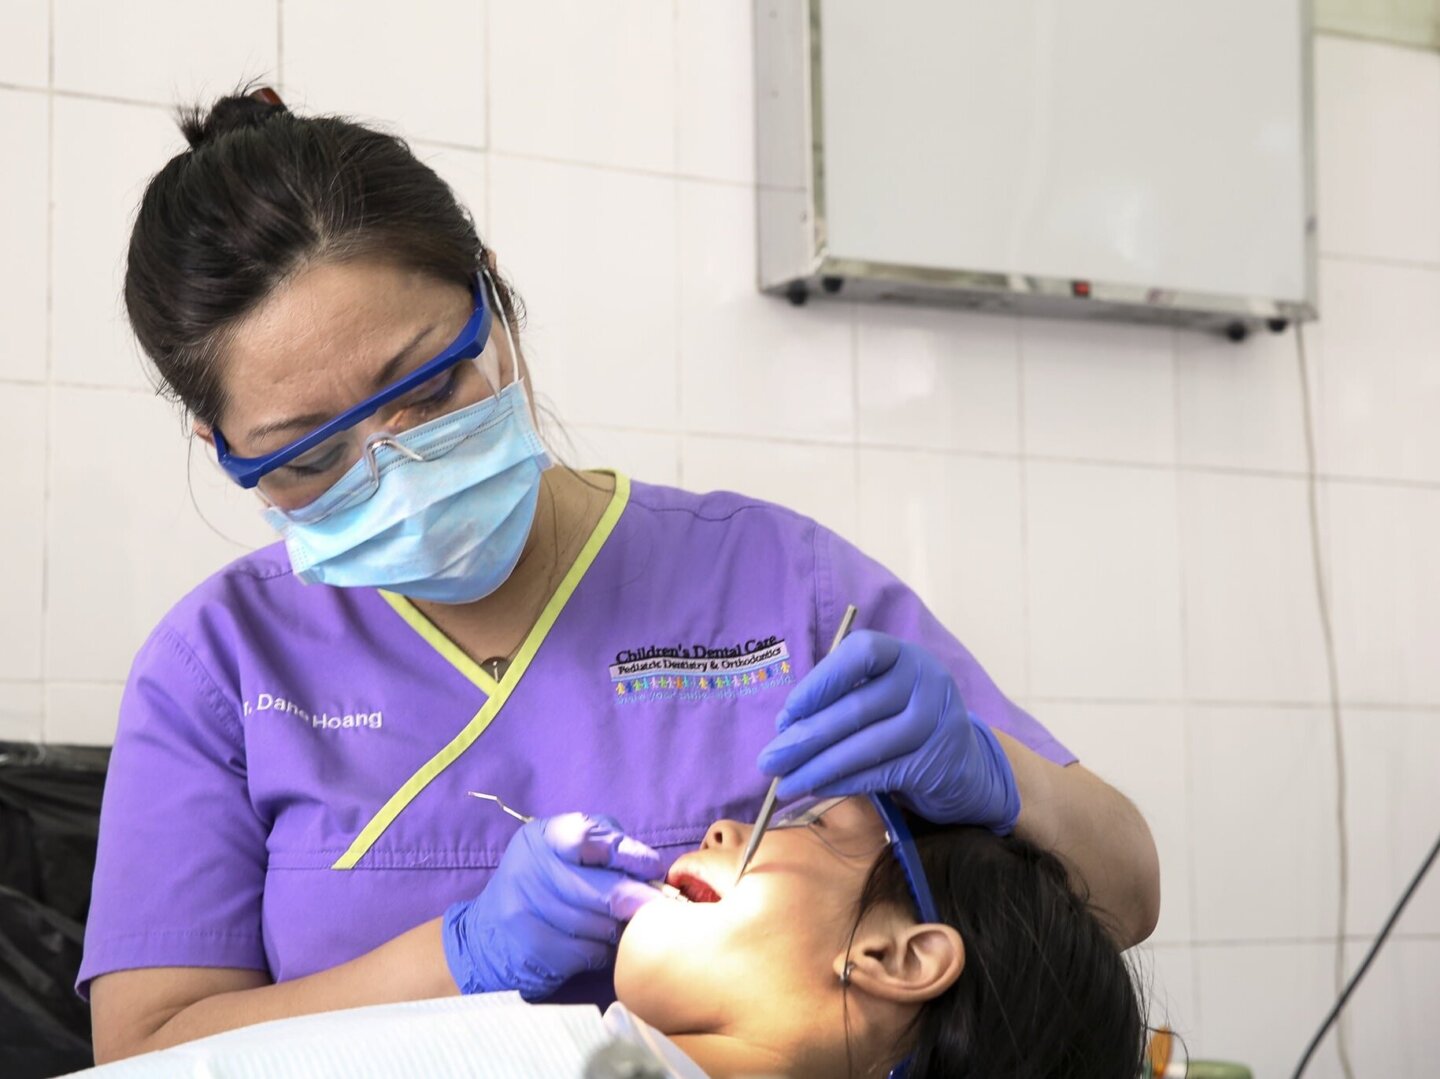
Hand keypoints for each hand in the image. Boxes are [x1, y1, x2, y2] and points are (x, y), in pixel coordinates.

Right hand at [442, 813, 662, 999]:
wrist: (485, 937)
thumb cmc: (542, 886)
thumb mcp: (563, 852)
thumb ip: (604, 847)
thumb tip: (651, 869)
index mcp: (541, 838)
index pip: (586, 837)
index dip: (625, 852)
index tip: (652, 867)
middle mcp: (528, 869)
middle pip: (599, 889)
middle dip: (635, 899)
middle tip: (658, 907)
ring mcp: (524, 911)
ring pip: (598, 925)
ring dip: (620, 929)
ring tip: (625, 926)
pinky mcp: (531, 949)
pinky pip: (587, 952)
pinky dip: (604, 952)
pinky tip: (603, 947)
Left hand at [758, 630, 1019, 832]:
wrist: (965, 767)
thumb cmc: (903, 725)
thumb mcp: (879, 698)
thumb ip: (840, 702)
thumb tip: (786, 729)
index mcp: (903, 655)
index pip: (861, 652)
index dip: (821, 681)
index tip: (788, 712)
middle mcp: (926, 679)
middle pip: (857, 707)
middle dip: (805, 737)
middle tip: (768, 761)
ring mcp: (938, 720)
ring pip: (866, 745)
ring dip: (817, 767)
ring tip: (784, 783)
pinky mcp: (938, 761)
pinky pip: (881, 772)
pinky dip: (843, 782)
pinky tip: (816, 787)